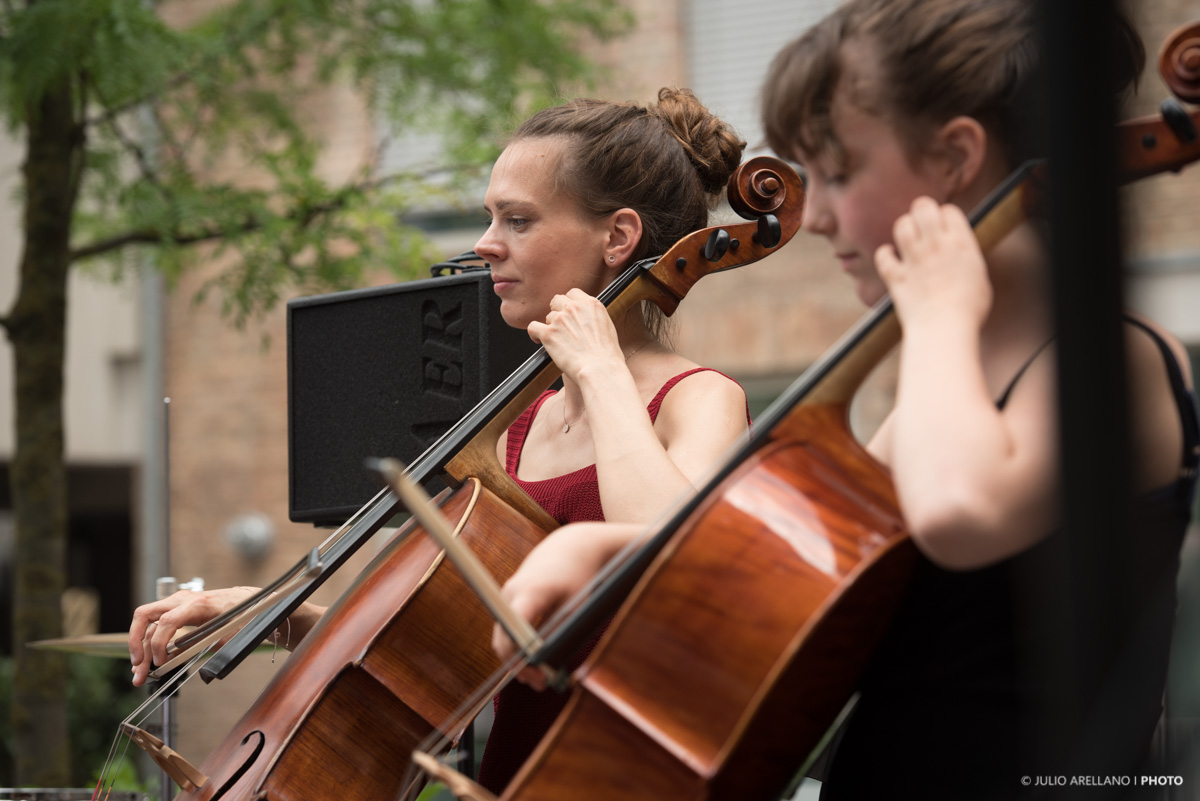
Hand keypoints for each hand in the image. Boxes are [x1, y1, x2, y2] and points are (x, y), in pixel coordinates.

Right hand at [128, 586, 258, 686]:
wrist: (249, 601)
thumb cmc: (241, 617)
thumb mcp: (224, 636)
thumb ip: (196, 647)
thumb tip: (172, 660)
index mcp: (197, 604)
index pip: (166, 622)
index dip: (159, 645)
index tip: (160, 663)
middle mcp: (183, 599)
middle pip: (144, 615)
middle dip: (136, 643)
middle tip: (137, 668)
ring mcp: (178, 601)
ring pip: (147, 621)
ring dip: (140, 647)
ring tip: (139, 673)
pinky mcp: (177, 607)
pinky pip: (156, 623)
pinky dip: (149, 641)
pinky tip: (147, 660)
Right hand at [491, 522, 637, 689]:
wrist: (571, 547)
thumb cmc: (578, 575)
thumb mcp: (575, 606)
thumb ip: (557, 633)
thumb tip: (544, 663)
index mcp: (529, 592)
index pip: (511, 633)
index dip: (518, 659)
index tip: (536, 677)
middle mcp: (510, 593)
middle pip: (502, 639)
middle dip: (517, 665)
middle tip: (540, 684)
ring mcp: (506, 595)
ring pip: (503, 635)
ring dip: (516, 658)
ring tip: (539, 679)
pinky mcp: (510, 599)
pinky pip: (507, 628)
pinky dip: (517, 645)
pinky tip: (534, 662)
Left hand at [525, 289, 623, 382]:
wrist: (600, 369)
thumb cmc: (606, 354)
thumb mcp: (607, 326)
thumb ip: (593, 316)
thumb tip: (585, 317)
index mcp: (590, 304)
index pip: (572, 293)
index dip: (569, 303)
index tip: (568, 312)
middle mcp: (574, 308)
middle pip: (557, 301)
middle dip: (558, 311)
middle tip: (561, 325)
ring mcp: (560, 319)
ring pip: (548, 316)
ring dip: (551, 326)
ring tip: (557, 340)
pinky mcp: (548, 334)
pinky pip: (533, 327)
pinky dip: (534, 334)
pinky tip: (539, 340)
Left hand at [875, 197, 991, 330]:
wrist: (944, 329)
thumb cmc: (968, 310)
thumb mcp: (979, 278)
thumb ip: (966, 259)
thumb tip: (959, 255)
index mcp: (961, 243)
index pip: (949, 210)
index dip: (946, 217)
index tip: (946, 229)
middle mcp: (936, 245)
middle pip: (923, 206)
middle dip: (921, 212)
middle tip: (923, 226)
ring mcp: (913, 259)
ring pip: (901, 225)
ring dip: (904, 229)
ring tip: (909, 241)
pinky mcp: (895, 276)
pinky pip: (882, 254)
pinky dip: (885, 255)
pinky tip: (891, 258)